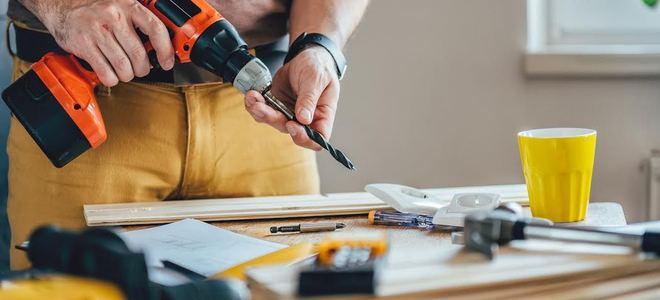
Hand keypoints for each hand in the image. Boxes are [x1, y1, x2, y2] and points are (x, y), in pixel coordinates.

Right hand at [41, 0, 174, 86]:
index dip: (166, 50)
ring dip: (127, 75)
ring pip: (124, 67)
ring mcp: (97, 31)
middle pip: (139, 55)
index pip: (155, 29)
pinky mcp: (83, 45)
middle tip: (140, 68)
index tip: (167, 62)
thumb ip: (141, 23)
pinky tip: (110, 72)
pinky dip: (111, 78)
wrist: (61, 6)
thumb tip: (161, 48)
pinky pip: (106, 73)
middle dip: (143, 69)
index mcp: (128, 5)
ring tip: (124, 70)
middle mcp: (113, 17)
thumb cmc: (96, 9)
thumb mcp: (122, 6)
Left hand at [244, 46, 339, 149]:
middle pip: (290, 131)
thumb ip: (309, 99)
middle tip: (261, 106)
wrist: (306, 58)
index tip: (292, 125)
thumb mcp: (317, 79)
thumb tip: (304, 119)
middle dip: (273, 119)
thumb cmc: (319, 68)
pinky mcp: (277, 106)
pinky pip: (263, 112)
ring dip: (260, 112)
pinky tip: (252, 95)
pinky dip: (254, 104)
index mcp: (322, 116)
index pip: (318, 138)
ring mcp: (289, 114)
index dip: (304, 138)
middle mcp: (305, 119)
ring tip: (253, 98)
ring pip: (273, 122)